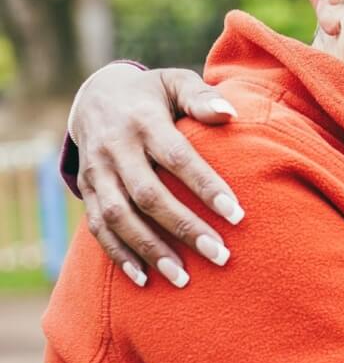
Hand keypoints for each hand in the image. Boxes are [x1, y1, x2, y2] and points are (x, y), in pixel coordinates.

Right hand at [71, 63, 243, 287]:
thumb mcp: (175, 82)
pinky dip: (119, 255)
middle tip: (220, 255)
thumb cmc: (153, 94)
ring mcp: (97, 172)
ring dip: (151, 250)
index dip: (206, 186)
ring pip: (120, 217)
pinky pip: (98, 228)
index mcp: (144, 121)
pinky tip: (145, 279)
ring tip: (184, 278)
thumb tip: (231, 113)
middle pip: (149, 194)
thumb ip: (202, 97)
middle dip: (184, 228)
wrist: (95, 95)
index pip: (177, 158)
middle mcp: (116, 149)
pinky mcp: (87, 190)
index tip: (237, 214)